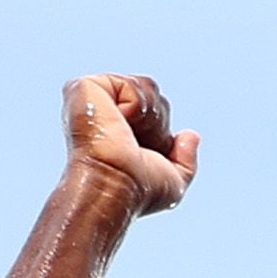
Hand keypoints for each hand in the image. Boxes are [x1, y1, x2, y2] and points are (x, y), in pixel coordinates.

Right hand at [61, 74, 199, 214]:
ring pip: (146, 87)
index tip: (145, 156)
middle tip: (137, 147)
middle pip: (154, 95)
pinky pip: (130, 85)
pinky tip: (119, 122)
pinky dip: (136, 105)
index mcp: (117, 129)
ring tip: (127, 136)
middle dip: (158, 124)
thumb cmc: (138, 192)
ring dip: (149, 117)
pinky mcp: (85, 87)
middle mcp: (103, 111)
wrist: (116, 187)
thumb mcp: (173, 181)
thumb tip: (191, 135)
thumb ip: (185, 159)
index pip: (156, 111)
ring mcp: (93, 98)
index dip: (161, 134)